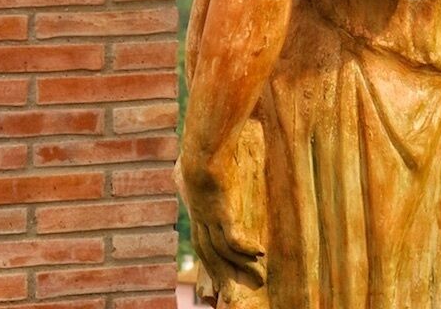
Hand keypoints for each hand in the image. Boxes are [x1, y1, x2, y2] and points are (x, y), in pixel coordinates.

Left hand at [177, 143, 266, 289]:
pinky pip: (234, 238)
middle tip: (233, 291)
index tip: (220, 275)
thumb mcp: (186, 165)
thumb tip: (180, 167)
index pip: (201, 244)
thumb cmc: (197, 150)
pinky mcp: (222, 213)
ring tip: (259, 277)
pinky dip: (246, 248)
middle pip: (209, 255)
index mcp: (194, 211)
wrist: (201, 150)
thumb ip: (186, 171)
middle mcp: (200, 220)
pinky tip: (260, 254)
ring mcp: (210, 218)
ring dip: (241, 266)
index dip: (211, 261)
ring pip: (223, 251)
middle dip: (223, 274)